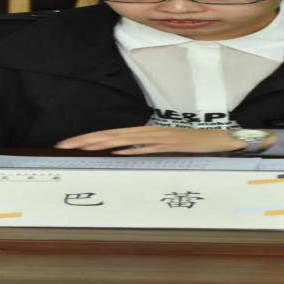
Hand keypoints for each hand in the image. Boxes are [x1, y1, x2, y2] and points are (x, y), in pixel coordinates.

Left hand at [55, 126, 273, 154]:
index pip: (111, 134)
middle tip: (65, 144)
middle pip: (112, 134)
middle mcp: (149, 131)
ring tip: (84, 146)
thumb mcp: (163, 146)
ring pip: (126, 138)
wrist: (218, 138)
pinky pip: (149, 147)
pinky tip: (118, 151)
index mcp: (145, 132)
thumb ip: (143, 147)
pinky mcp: (171, 144)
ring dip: (104, 142)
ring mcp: (160, 137)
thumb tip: (121, 152)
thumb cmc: (191, 143)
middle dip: (87, 139)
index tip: (70, 143)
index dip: (89, 138)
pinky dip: (133, 149)